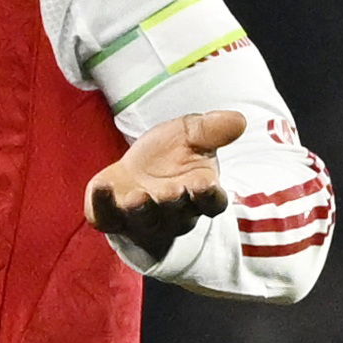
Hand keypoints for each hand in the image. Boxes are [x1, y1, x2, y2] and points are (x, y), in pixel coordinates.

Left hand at [85, 109, 246, 258]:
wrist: (137, 168)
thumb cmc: (170, 154)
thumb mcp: (191, 134)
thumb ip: (212, 129)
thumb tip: (240, 120)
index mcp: (200, 194)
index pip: (212, 203)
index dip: (209, 196)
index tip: (205, 183)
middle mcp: (175, 214)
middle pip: (178, 215)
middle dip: (172, 203)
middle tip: (169, 191)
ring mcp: (143, 221)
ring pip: (145, 223)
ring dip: (141, 211)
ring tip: (136, 197)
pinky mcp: (113, 219)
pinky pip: (108, 218)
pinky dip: (104, 205)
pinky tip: (103, 186)